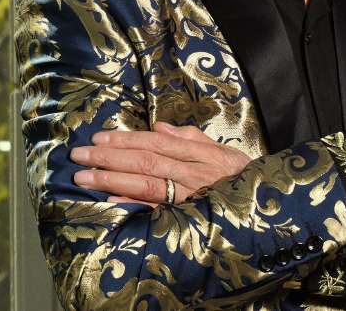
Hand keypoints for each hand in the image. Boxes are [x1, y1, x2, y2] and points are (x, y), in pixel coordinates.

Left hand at [70, 122, 250, 205]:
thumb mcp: (221, 151)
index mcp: (201, 154)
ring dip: (112, 180)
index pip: (156, 143)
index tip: (98, 138)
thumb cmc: (239, 177)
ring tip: (83, 178)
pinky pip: (157, 212)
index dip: (126, 140)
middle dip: (109, 158)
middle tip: (79, 155)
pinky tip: (111, 204)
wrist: (266, 205)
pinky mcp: (188, 218)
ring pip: (147, 185)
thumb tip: (159, 127)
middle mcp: (194, 174)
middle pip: (146, 162)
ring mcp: (190, 197)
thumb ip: (191, 138)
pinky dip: (133, 207)